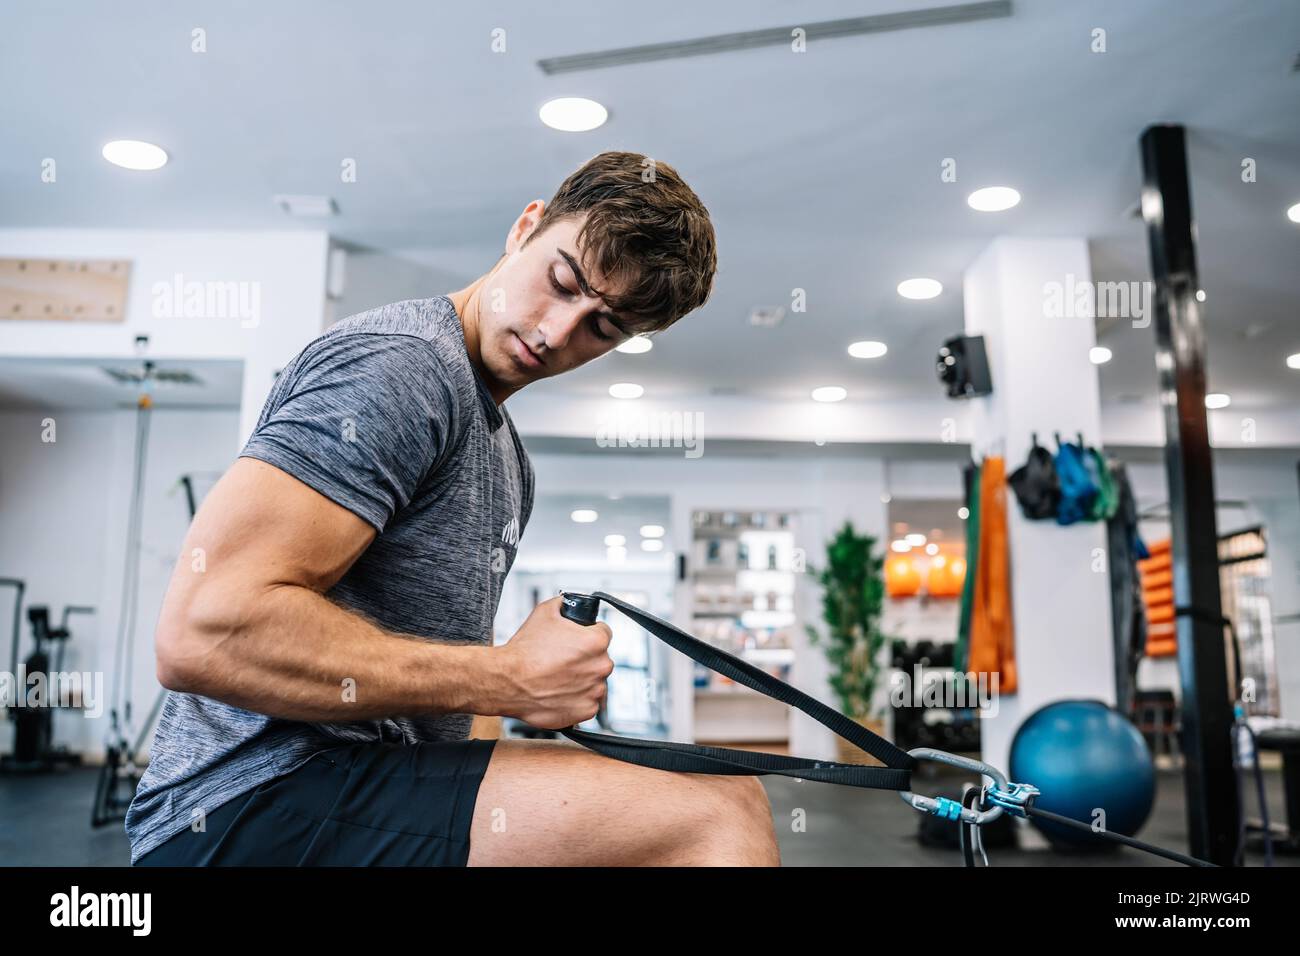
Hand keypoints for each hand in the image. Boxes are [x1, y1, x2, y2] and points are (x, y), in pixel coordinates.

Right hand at [493, 596, 613, 728]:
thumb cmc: (524, 651)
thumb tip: (568, 603)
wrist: (506, 681)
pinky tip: (559, 692)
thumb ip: (564, 604)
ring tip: (558, 677)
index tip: (577, 641)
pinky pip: (588, 702)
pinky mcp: (586, 711)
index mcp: (596, 642)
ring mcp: (594, 690)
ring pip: (595, 681)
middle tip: (563, 660)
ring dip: (581, 679)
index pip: (603, 633)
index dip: (588, 634)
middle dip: (585, 658)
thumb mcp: (545, 611)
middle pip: (600, 658)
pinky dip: (576, 699)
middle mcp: (600, 666)